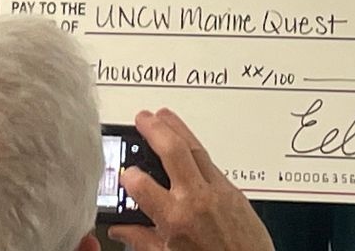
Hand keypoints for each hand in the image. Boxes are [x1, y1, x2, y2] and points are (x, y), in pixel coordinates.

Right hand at [107, 108, 274, 250]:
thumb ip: (142, 240)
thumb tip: (121, 229)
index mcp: (176, 219)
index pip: (143, 186)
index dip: (128, 176)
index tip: (123, 172)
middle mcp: (197, 199)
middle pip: (174, 151)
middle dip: (155, 130)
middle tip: (142, 117)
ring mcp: (218, 190)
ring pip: (196, 149)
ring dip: (178, 128)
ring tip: (162, 115)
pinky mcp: (233, 190)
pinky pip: (211, 162)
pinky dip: (196, 148)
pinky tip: (186, 142)